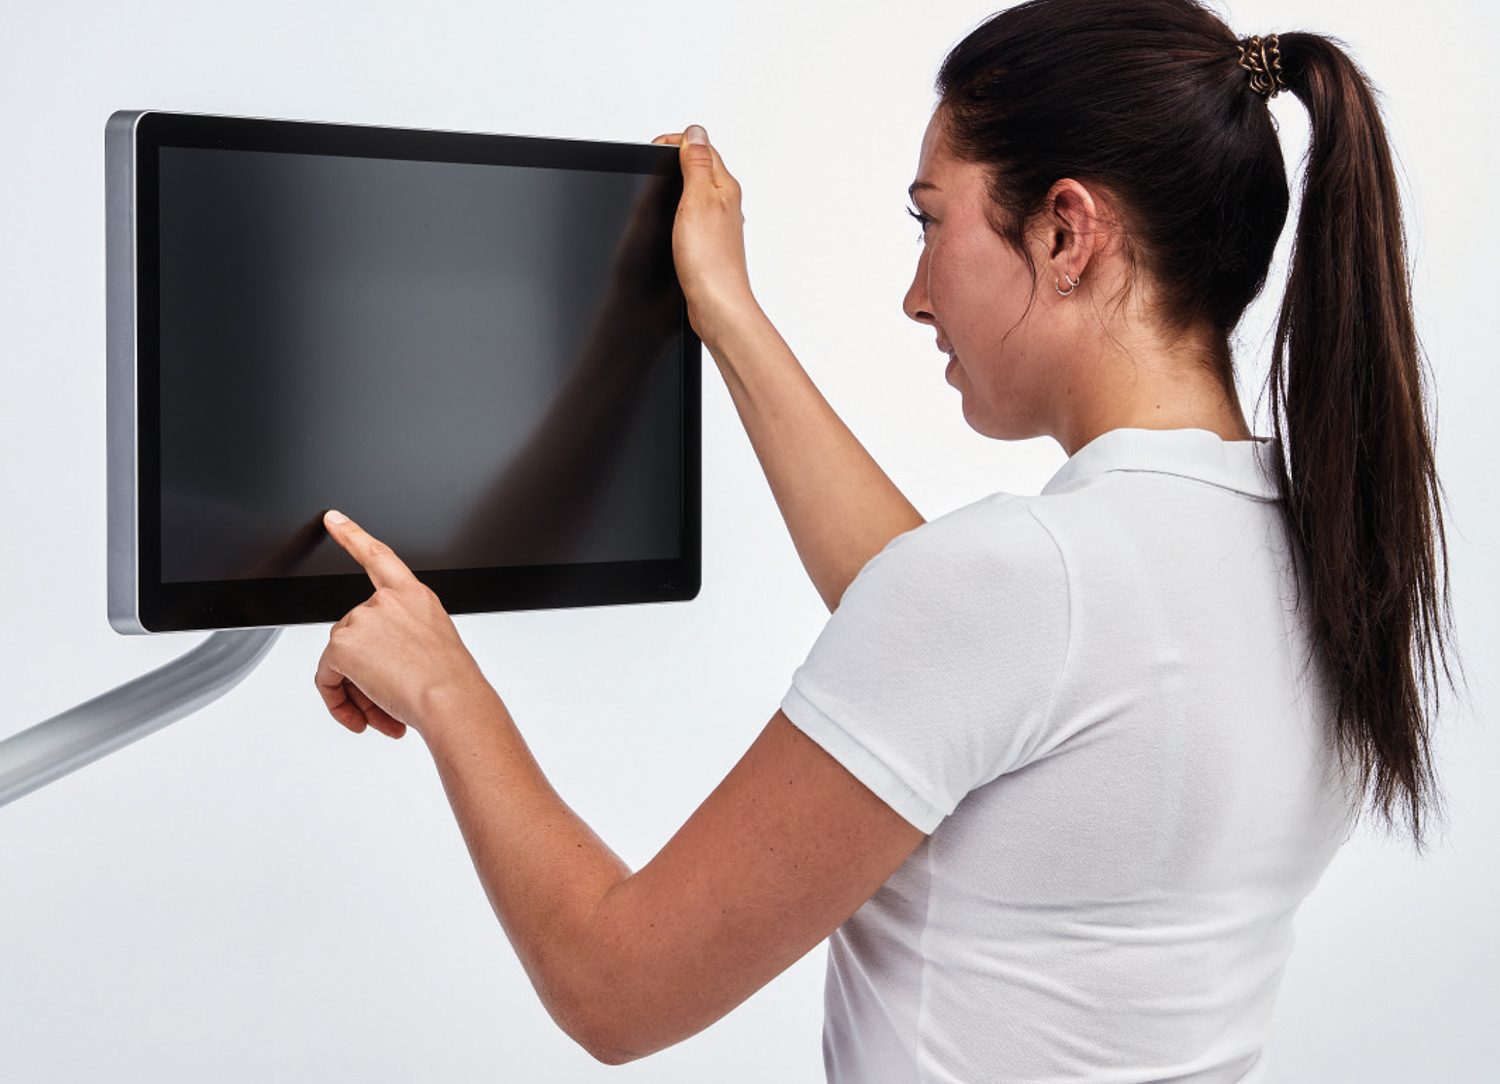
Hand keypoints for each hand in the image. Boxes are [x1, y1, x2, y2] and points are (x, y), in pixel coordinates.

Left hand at [314, 509, 488, 740]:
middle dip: (365, 675)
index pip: (380, 557)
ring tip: (386, 715)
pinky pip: (326, 678)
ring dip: (358, 694)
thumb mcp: (434, 648)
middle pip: (353, 637)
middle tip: (389, 706)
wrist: (451, 700)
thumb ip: (400, 644)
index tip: (334, 519)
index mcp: (414, 597)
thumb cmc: (452, 683)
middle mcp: (386, 601)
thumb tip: (372, 669)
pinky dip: (337, 701)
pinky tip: (361, 718)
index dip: (354, 535)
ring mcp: (363, 619)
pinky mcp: (343, 644)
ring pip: (341, 662)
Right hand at [650, 125, 759, 346]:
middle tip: (654, 166)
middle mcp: (726, 202)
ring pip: (697, 191)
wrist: (716, 304)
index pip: (702, 147)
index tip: (654, 150)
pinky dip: (680, 210)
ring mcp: (718, 223)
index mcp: (725, 186)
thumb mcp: (697, 200)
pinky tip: (670, 220)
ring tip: (660, 189)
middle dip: (676, 160)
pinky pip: (694, 215)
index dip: (676, 142)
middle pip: (701, 166)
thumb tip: (695, 132)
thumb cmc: (709, 260)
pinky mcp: (709, 242)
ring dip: (678, 185)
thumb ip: (696, 164)